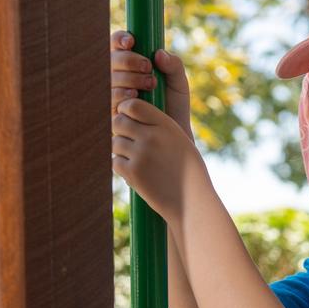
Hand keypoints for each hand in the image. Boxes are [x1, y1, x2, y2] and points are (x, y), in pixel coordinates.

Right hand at [110, 29, 193, 138]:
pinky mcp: (112, 114)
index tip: (132, 41)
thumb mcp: (179, 84)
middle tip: (147, 67)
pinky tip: (135, 98)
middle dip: (128, 60)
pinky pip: (110, 99)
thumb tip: (158, 53)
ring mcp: (114, 97)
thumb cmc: (175, 109)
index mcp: (132, 67)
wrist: (174, 139)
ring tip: (150, 84)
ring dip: (128, 77)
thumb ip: (174, 66)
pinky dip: (122, 95)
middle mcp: (119, 79)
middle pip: (111, 60)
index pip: (118, 46)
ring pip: (109, 79)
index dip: (120, 40)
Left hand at [111, 96, 206, 220]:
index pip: (134, 105)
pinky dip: (122, 167)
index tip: (128, 118)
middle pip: (118, 122)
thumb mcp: (181, 142)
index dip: (126, 110)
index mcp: (166, 125)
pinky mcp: (133, 173)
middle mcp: (152, 137)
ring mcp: (141, 154)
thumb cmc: (190, 173)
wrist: (193, 202)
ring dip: (121, 151)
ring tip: (136, 161)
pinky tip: (135, 174)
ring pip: (115, 143)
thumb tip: (133, 115)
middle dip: (120, 130)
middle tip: (129, 141)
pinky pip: (115, 162)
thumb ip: (159, 127)